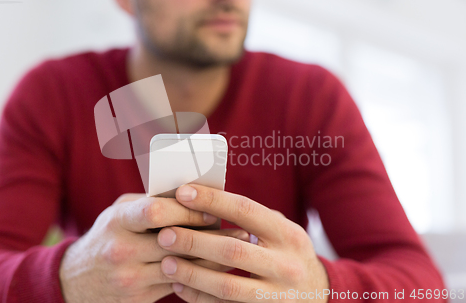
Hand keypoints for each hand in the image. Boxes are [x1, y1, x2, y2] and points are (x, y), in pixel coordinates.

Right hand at [59, 193, 248, 302]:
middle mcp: (121, 250)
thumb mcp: (120, 213)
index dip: (188, 210)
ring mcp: (129, 278)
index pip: (155, 212)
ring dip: (214, 259)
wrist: (75, 282)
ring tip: (238, 249)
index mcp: (117, 221)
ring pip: (183, 268)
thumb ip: (151, 202)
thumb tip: (195, 194)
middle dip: (209, 235)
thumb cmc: (107, 236)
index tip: (213, 209)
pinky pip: (178, 287)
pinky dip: (201, 277)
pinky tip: (219, 269)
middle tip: (238, 231)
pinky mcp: (138, 299)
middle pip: (175, 242)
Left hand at [157, 185, 329, 302]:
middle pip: (232, 250)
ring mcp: (276, 294)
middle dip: (194, 241)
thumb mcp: (283, 231)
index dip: (212, 200)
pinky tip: (180, 286)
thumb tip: (206, 198)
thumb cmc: (290, 254)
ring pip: (227, 285)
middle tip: (164, 234)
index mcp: (288, 234)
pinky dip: (199, 297)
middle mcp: (285, 264)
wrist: (320, 295)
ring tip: (166, 263)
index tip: (183, 193)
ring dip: (192, 273)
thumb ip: (254, 218)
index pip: (246, 210)